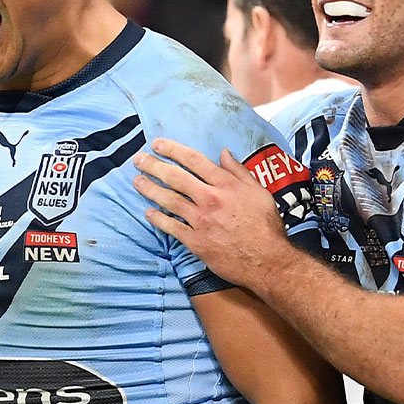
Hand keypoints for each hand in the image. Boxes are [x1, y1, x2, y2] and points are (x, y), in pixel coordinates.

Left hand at [132, 138, 288, 286]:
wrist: (266, 260)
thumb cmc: (266, 225)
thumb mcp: (259, 192)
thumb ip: (239, 171)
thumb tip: (223, 153)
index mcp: (226, 184)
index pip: (194, 160)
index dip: (173, 150)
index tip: (157, 144)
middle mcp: (210, 199)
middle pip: (176, 177)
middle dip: (154, 166)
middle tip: (138, 160)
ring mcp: (201, 221)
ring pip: (169, 200)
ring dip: (150, 189)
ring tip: (137, 181)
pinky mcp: (196, 242)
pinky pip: (172, 227)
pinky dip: (158, 219)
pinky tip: (148, 212)